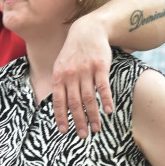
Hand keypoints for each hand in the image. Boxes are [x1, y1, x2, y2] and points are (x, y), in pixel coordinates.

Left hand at [53, 15, 112, 137]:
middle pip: (74, 103)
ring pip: (89, 98)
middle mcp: (71, 74)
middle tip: (83, 135)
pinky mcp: (100, 66)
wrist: (88, 30)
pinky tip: (109, 111)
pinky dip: (106, 100)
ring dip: (93, 115)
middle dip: (78, 121)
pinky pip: (103, 87)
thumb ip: (59, 84)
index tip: (64, 131)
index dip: (61, 117)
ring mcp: (86, 70)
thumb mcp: (60, 65)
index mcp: (59, 76)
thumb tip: (55, 105)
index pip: (58, 101)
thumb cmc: (74, 52)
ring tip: (96, 129)